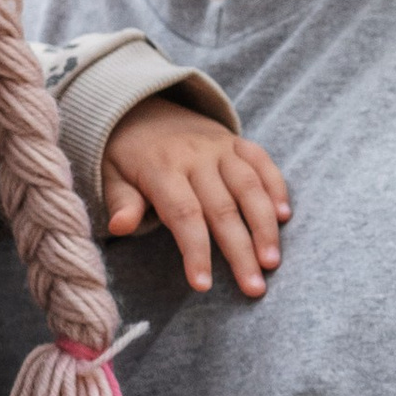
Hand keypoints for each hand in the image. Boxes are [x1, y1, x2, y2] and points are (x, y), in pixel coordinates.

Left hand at [101, 98, 289, 299]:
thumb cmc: (127, 155)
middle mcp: (196, 157)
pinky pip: (262, 162)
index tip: (203, 285)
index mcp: (162, 169)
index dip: (195, 251)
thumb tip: (119, 227)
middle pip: (223, 209)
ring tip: (273, 262)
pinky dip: (276, 187)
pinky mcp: (237, 141)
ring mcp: (220, 147)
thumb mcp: (111, 175)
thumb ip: (121, 201)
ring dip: (265, 226)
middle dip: (241, 251)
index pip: (184, 215)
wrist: (142, 107)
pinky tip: (284, 217)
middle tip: (254, 287)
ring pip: (249, 187)